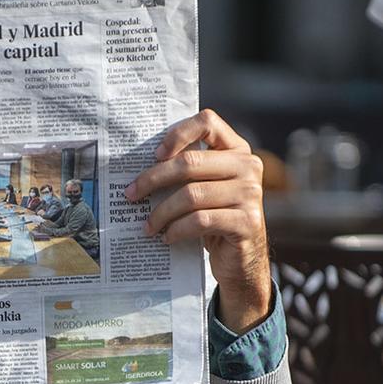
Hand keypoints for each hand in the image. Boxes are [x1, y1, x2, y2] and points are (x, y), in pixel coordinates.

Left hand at [125, 108, 272, 330]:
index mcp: (237, 150)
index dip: (178, 134)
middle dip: (153, 179)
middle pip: (190, 163)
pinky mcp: (247, 222)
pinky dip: (177, 230)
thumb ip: (188, 172)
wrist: (241, 260)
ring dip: (161, 213)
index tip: (154, 154)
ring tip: (147, 226)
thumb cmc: (215, 219)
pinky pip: (200, 221)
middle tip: (131, 195)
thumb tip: (138, 167)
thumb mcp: (205, 189)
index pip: (208, 123)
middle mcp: (248, 166)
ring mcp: (251, 194)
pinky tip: (166, 237)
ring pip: (191, 195)